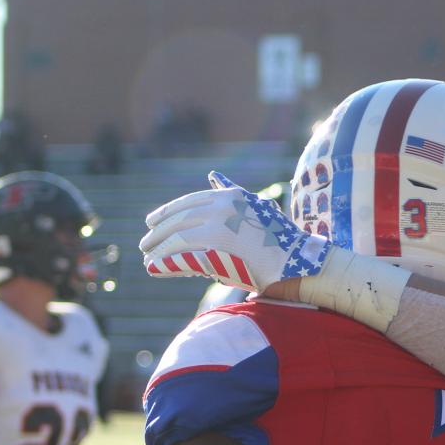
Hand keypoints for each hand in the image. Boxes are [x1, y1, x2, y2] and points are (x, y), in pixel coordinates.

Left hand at [139, 172, 330, 293]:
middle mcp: (223, 208)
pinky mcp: (218, 252)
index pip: (188, 202)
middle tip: (145, 244)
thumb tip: (213, 176)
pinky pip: (184, 257)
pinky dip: (166, 263)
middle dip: (158, 232)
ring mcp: (219, 229)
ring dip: (158, 249)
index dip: (166, 213)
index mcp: (230, 196)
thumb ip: (230, 192)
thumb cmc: (279, 239)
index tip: (150, 223)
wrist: (299, 263)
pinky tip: (155, 268)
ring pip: (177, 238)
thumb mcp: (255, 206)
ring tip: (149, 258)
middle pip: (178, 220)